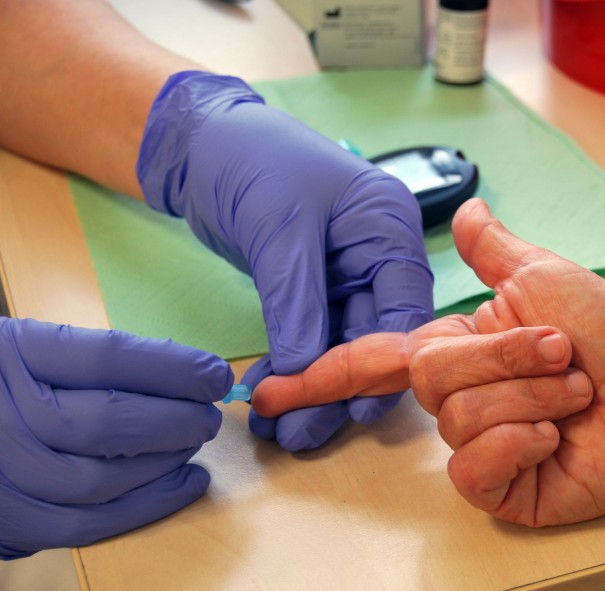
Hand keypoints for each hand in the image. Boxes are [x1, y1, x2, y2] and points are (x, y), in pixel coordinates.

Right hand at [0, 318, 231, 558]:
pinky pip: (78, 528)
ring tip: (191, 450)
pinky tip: (176, 489)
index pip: (105, 358)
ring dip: (162, 468)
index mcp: (8, 354)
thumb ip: (87, 359)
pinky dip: (139, 510)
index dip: (173, 368)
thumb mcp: (16, 346)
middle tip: (208, 417)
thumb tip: (182, 376)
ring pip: (99, 482)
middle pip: (107, 422)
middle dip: (175, 422)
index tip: (215, 375)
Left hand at [137, 72, 433, 450]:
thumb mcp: (278, 229)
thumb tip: (306, 374)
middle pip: (372, 337)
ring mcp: (347, 275)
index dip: (383, 363)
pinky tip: (268, 401)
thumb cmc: (250, 159)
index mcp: (388, 227)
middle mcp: (377, 255)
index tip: (353, 408)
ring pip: (339, 348)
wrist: (199, 143)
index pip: (405, 308)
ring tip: (278, 430)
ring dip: (310, 390)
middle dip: (336, 389)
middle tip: (300, 433)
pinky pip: (309, 340)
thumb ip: (297, 303)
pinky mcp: (314, 290)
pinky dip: (289, 371)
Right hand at [253, 199, 604, 525]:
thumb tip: (469, 210)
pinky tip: (555, 440)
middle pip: (429, 377)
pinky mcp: (502, 488)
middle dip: (507, 357)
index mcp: (456, 352)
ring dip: (533, 397)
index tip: (264, 392)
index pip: (369, 364)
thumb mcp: (546, 277)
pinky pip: (475, 467)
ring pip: (460, 417)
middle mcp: (459, 401)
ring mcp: (479, 448)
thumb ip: (496, 252)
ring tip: (575, 396)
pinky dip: (522, 442)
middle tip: (563, 356)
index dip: (317, 377)